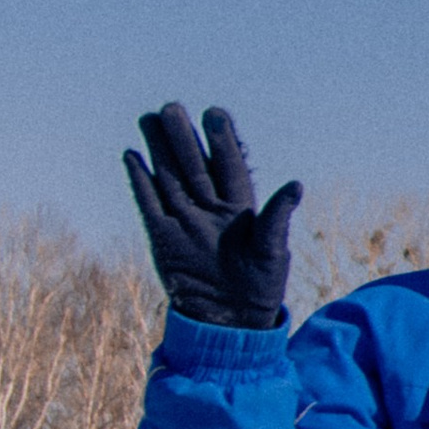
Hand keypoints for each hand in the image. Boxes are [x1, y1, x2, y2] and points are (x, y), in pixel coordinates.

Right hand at [124, 106, 301, 329]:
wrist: (229, 321)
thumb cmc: (260, 286)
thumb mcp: (272, 251)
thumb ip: (276, 217)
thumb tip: (296, 185)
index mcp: (240, 207)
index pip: (228, 166)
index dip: (222, 140)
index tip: (215, 113)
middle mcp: (210, 208)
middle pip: (193, 165)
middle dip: (183, 137)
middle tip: (172, 107)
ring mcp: (184, 221)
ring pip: (169, 178)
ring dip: (159, 149)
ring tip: (150, 118)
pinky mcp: (162, 238)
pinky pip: (149, 204)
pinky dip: (140, 181)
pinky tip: (132, 155)